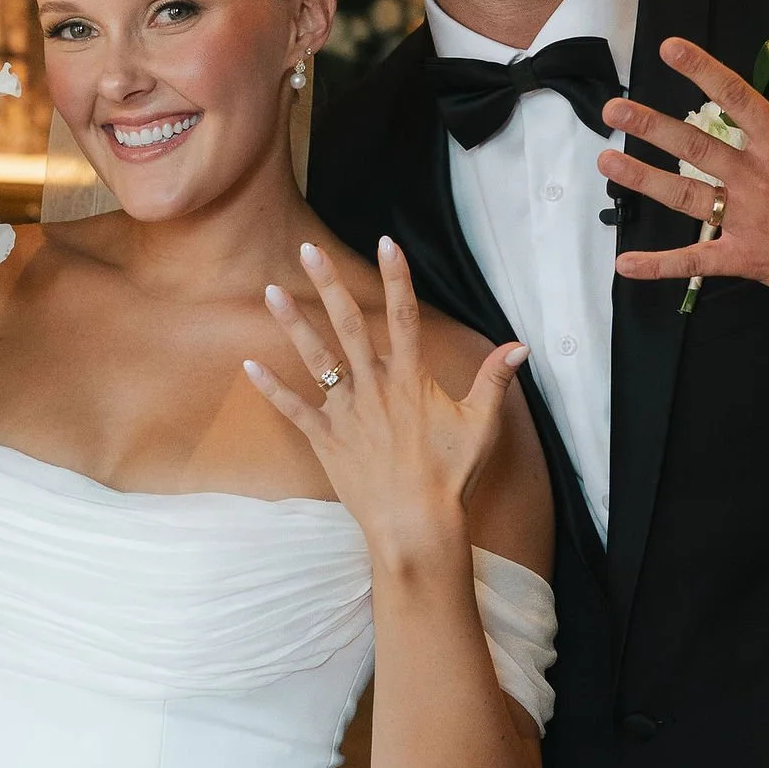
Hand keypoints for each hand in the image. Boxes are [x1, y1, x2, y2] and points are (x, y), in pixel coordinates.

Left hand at [241, 237, 527, 571]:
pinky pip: (293, 409)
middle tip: (308, 248)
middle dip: (328, 283)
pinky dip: (271, 388)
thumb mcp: (481, 424)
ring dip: (292, 323)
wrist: (415, 525)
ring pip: (315, 358)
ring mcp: (346, 412)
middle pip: (348, 324)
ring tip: (270, 291)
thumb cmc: (451, 476)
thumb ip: (495, 379)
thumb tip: (520, 346)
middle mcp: (374, 387)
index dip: (397, 277)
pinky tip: (249, 365)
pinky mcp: (326, 439)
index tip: (387, 242)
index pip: (404, 315)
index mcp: (411, 379)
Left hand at [600, 30, 768, 319]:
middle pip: (695, 145)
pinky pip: (696, 263)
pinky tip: (623, 263)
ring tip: (605, 161)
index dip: (700, 69)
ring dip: (642, 178)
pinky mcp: (748, 259)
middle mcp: (760, 179)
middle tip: (612, 108)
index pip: (736, 96)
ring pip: (684, 196)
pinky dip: (659, 266)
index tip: (668, 48)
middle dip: (650, 125)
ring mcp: (749, 221)